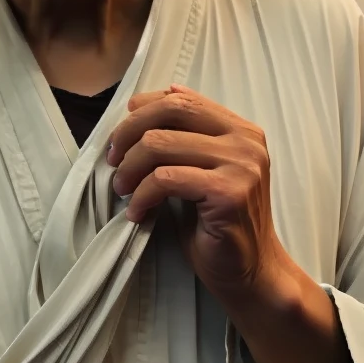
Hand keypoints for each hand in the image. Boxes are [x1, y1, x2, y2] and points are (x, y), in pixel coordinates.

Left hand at [105, 83, 292, 308]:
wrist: (250, 270)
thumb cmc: (219, 222)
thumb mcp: (205, 168)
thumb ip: (192, 133)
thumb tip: (166, 91)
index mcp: (241, 130)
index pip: (182, 101)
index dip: (143, 110)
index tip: (120, 135)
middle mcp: (246, 141)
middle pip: (170, 113)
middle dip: (130, 133)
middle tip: (113, 160)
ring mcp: (241, 165)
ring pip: (160, 145)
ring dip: (130, 168)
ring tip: (123, 190)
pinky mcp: (228, 192)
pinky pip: (165, 179)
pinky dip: (142, 195)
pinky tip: (138, 213)